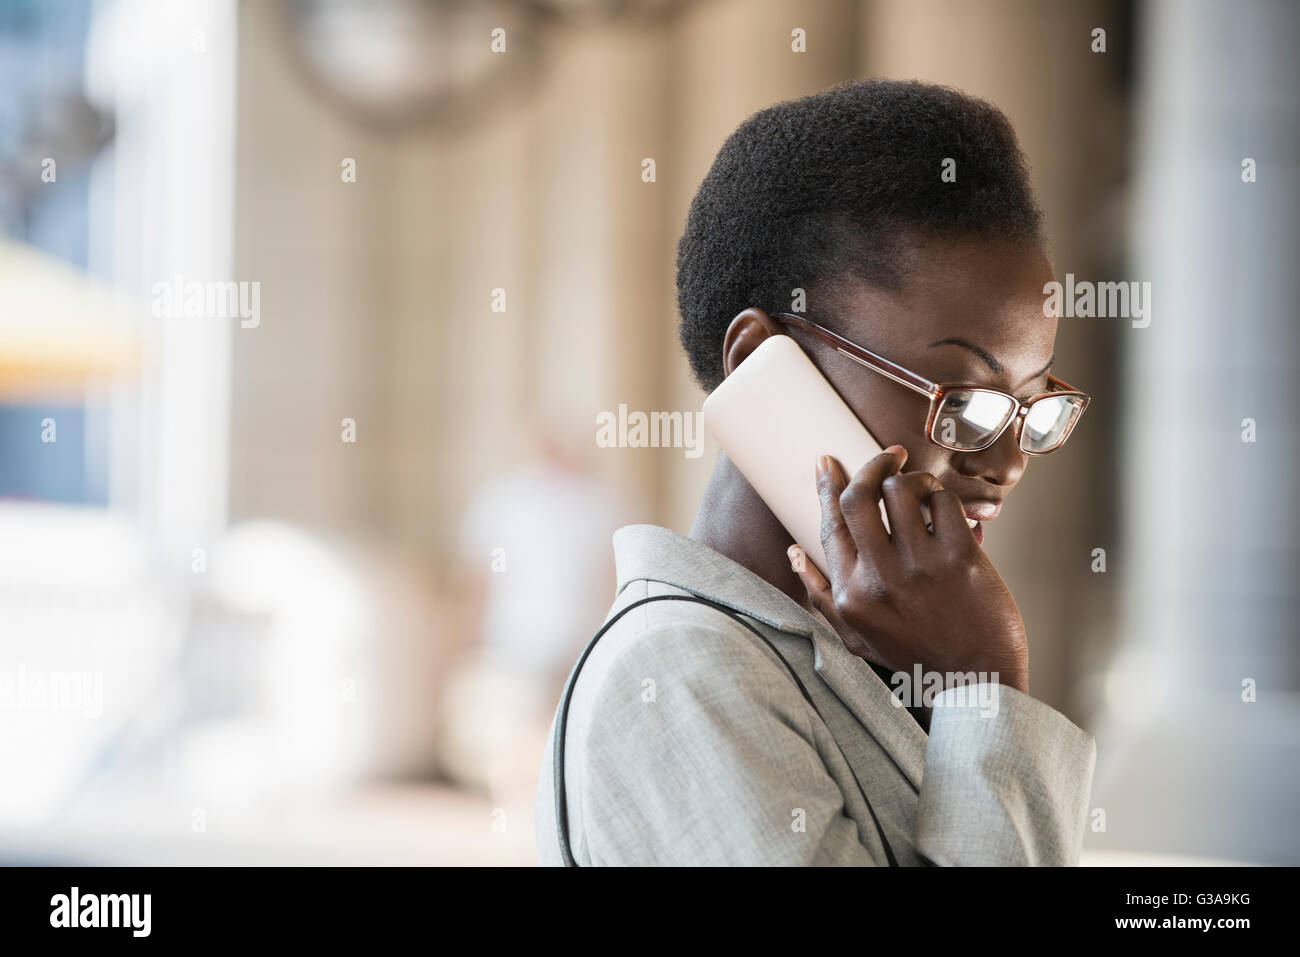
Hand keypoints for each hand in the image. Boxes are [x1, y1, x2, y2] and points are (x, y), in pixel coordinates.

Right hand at [789, 446, 1028, 694]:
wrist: (976, 681)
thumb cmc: (915, 657)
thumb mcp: (855, 636)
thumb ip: (820, 595)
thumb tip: (793, 553)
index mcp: (850, 595)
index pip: (831, 524)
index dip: (827, 486)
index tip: (828, 462)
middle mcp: (880, 578)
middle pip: (860, 497)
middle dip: (870, 466)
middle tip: (885, 457)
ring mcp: (922, 567)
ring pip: (902, 490)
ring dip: (910, 479)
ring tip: (919, 486)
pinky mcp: (961, 558)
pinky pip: (944, 502)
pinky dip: (942, 496)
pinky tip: (945, 509)